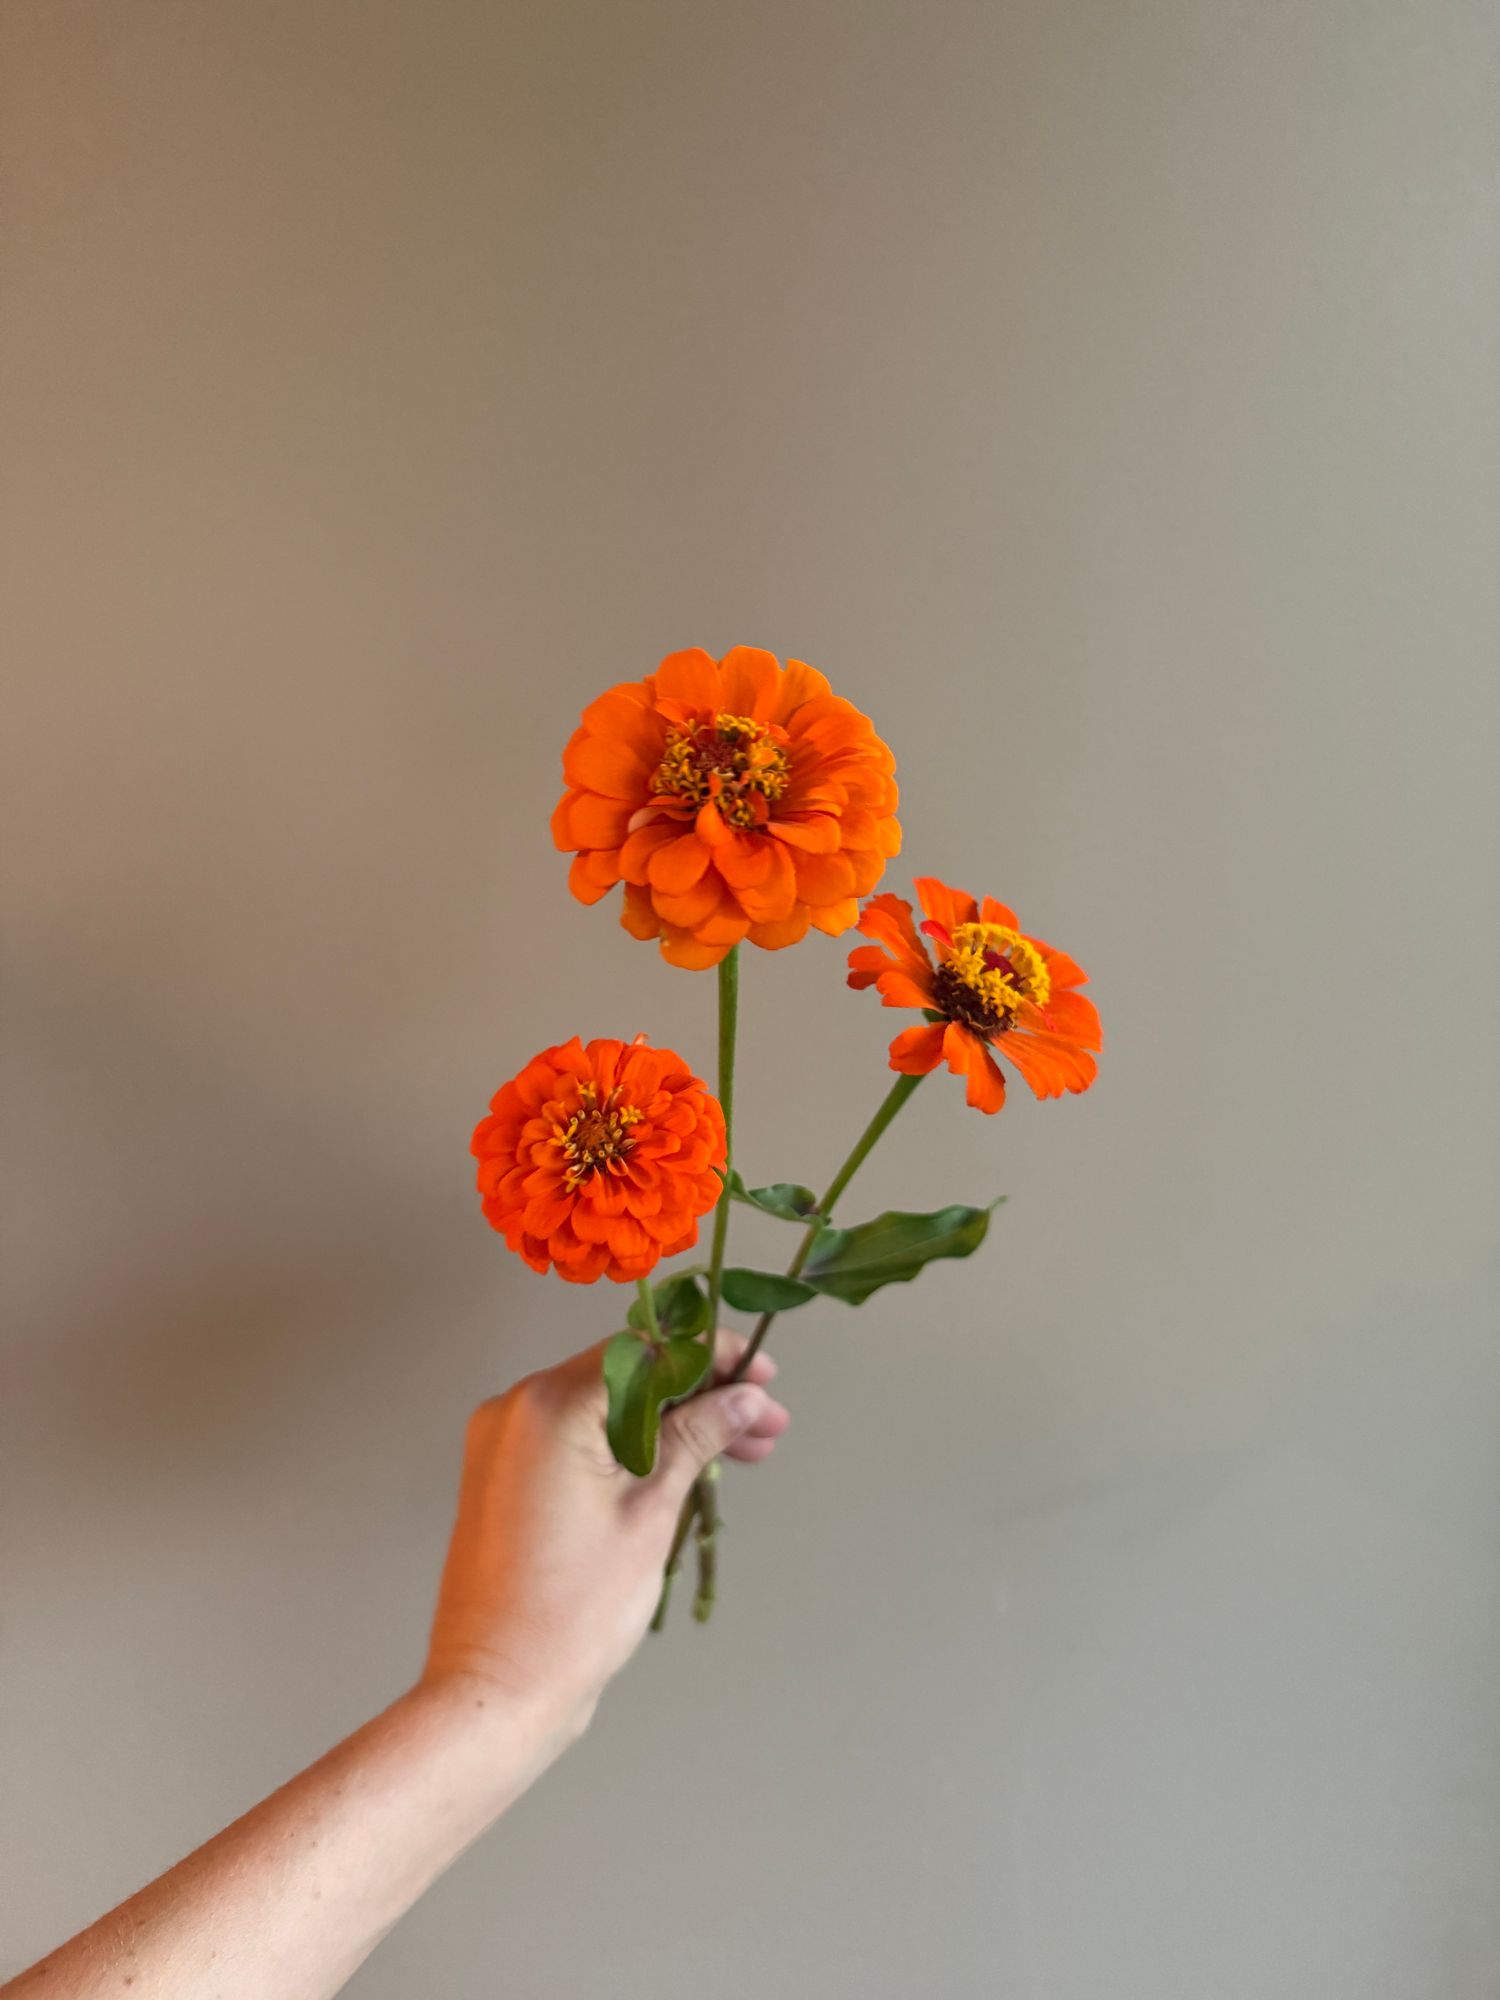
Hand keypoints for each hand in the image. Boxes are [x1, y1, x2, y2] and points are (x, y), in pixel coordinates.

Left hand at [421, 1331, 787, 1731]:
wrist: (499, 1689)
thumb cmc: (571, 1613)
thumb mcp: (650, 1513)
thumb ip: (696, 1438)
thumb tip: (743, 1396)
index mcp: (548, 1406)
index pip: (645, 1349)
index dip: (710, 1355)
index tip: (759, 1372)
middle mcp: (515, 1409)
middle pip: (627, 1376)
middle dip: (701, 1395)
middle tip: (765, 1421)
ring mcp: (504, 1443)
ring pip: (606, 1408)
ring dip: (672, 1423)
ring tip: (742, 1450)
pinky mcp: (505, 1475)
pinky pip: (578, 1438)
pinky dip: (630, 1447)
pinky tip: (685, 1465)